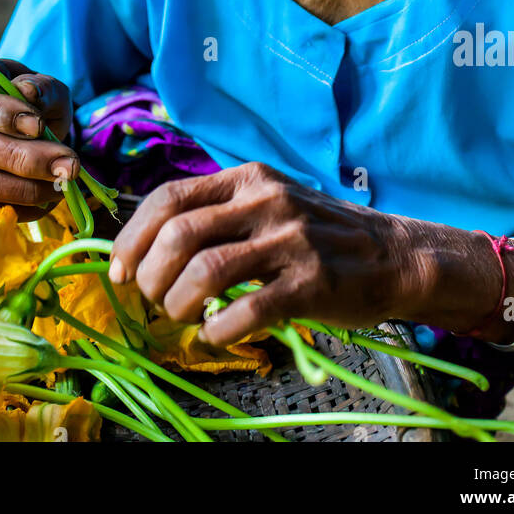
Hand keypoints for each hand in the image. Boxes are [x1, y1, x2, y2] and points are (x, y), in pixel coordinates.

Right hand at [0, 58, 77, 220]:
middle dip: (25, 159)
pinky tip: (47, 198)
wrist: (31, 127)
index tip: (38, 126)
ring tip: (61, 183)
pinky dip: (20, 207)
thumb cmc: (37, 103)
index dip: (1, 114)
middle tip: (68, 165)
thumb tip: (29, 93)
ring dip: (25, 188)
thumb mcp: (48, 88)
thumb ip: (43, 89)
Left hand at [108, 162, 416, 346]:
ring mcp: (290, 240)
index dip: (133, 236)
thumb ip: (219, 214)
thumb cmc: (319, 233)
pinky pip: (247, 310)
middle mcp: (266, 200)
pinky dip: (218, 330)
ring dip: (178, 304)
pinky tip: (215, 335)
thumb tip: (150, 248)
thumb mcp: (268, 202)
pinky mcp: (312, 282)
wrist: (393, 254)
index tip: (119, 269)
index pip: (169, 197)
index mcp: (247, 178)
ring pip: (205, 272)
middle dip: (150, 276)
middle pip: (179, 235)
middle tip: (152, 300)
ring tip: (182, 318)